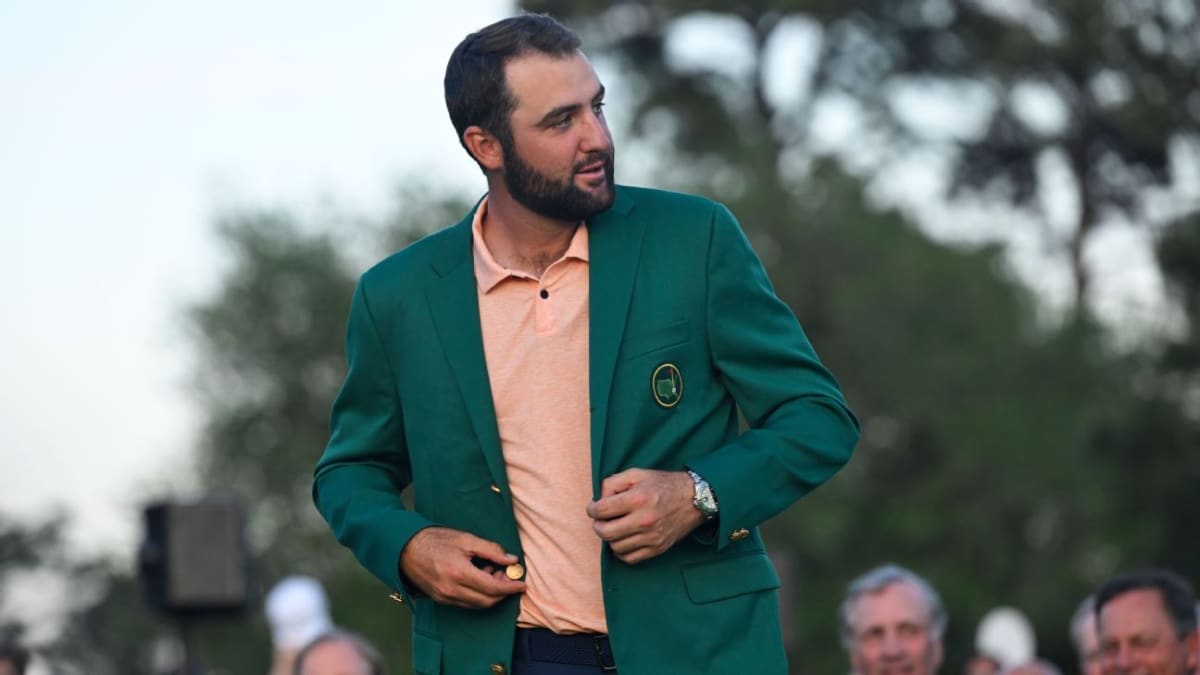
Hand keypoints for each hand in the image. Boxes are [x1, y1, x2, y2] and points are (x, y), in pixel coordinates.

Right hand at [399, 527, 524, 607]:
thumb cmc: (435, 540)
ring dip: (491, 594)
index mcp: (459, 573)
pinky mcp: (441, 600)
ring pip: (478, 605)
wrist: (405, 549)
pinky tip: (478, 578)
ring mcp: (445, 597)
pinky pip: (466, 603)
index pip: (493, 588)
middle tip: (507, 575)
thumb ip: (491, 550)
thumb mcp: (466, 538)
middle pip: (487, 601)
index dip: (510, 587)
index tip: (522, 584)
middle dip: (502, 591)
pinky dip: (478, 595)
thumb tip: (511, 560)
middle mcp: (452, 590)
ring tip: (491, 572)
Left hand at [586, 468, 705, 564]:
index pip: (601, 510)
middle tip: (601, 520)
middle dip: (597, 525)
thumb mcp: (636, 474)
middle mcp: (644, 520)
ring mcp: (652, 537)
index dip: (592, 509)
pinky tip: (624, 539)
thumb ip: (612, 483)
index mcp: (638, 498)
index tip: (594, 508)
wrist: (694, 498)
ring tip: (615, 528)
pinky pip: (630, 558)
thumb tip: (599, 500)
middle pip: (605, 532)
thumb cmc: (663, 484)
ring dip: (610, 538)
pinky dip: (622, 551)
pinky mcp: (658, 548)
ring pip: (616, 547)